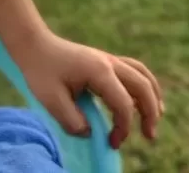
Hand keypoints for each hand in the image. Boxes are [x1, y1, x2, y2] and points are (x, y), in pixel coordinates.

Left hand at [22, 33, 163, 149]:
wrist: (33, 45)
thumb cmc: (40, 70)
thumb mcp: (51, 99)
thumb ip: (71, 121)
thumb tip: (90, 133)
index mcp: (99, 71)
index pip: (123, 104)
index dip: (122, 128)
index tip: (111, 143)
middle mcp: (109, 62)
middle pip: (142, 86)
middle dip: (150, 113)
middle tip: (149, 136)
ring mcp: (108, 59)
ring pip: (142, 74)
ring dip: (152, 96)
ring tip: (156, 117)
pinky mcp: (104, 60)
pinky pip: (134, 70)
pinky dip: (143, 85)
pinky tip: (141, 99)